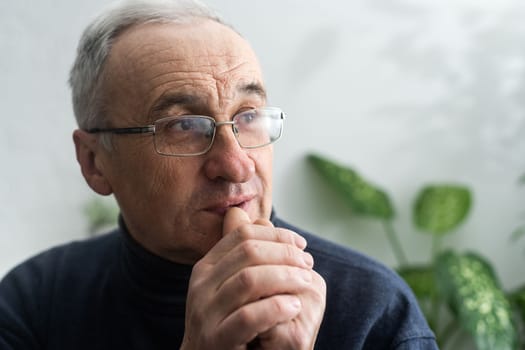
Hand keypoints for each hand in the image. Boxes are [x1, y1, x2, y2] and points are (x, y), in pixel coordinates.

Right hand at [180, 208, 325, 349]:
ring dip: (286, 277)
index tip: (301, 244)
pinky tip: (294, 306)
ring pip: (249, 280)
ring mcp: (206, 313)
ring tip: (306, 283)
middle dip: (285, 254)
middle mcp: (201, 286)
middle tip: (308, 264)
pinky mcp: (216, 340)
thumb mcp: (231, 286)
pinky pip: (249, 316)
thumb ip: (245, 256)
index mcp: (206, 268)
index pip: (243, 235)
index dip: (277, 235)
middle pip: (248, 253)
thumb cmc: (226, 323)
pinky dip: (276, 307)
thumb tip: (262, 221)